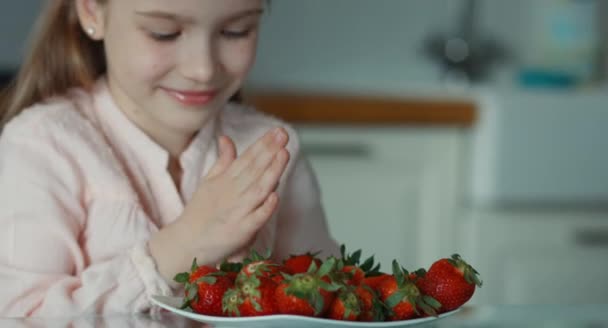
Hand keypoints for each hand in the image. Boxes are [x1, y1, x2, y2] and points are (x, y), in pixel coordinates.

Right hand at [178, 127, 289, 264]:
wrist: (185, 243)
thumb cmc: (200, 213)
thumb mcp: (209, 182)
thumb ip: (222, 161)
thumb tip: (226, 138)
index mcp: (225, 180)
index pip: (247, 158)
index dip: (263, 144)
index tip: (278, 131)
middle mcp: (232, 193)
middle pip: (254, 169)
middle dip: (270, 151)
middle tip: (283, 134)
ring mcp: (237, 211)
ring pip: (258, 189)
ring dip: (272, 171)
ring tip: (284, 154)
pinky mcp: (241, 231)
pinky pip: (256, 218)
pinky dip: (265, 207)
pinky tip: (275, 195)